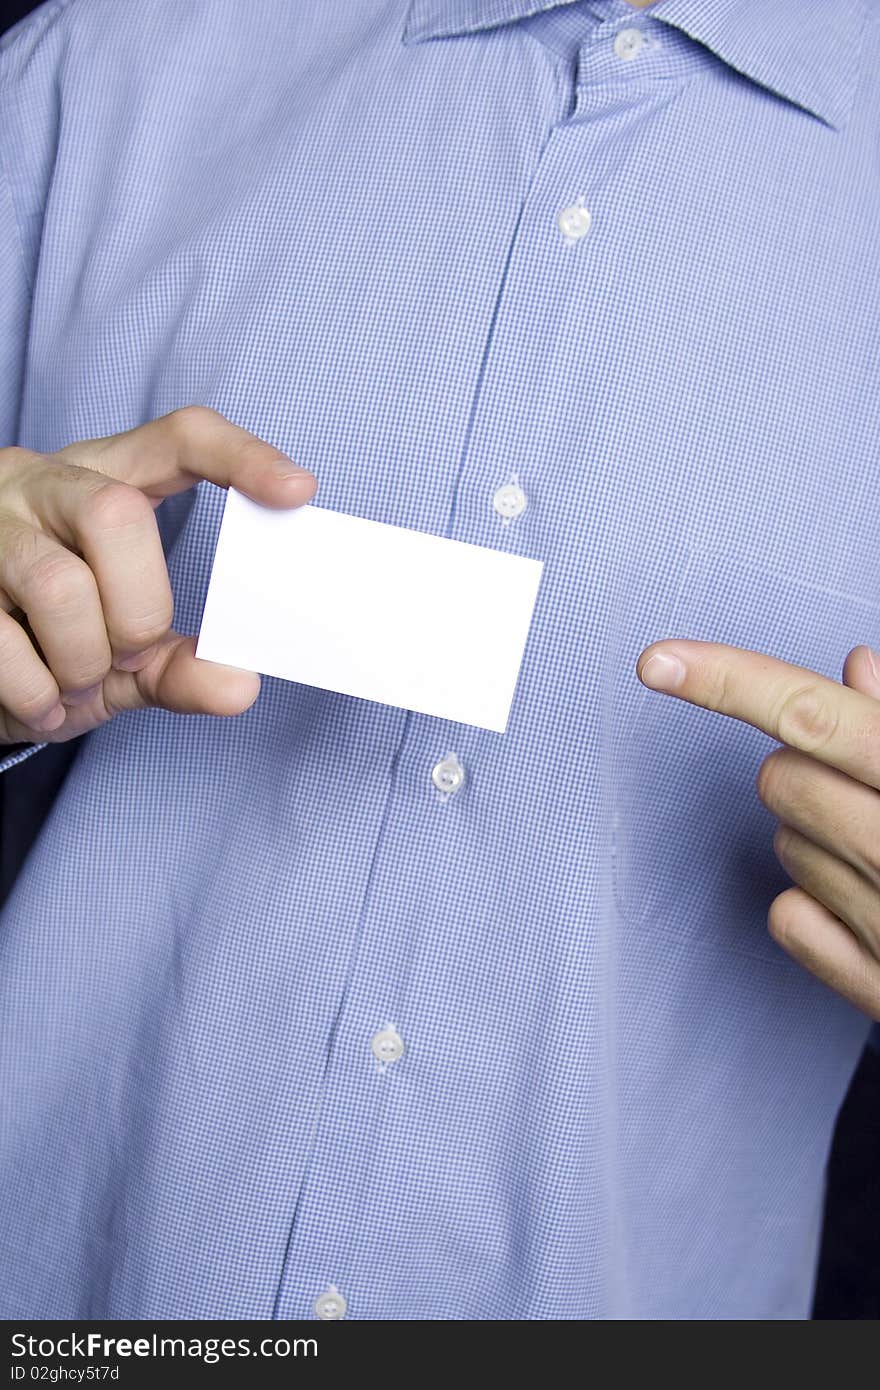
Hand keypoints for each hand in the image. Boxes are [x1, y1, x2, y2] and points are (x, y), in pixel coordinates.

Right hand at [0, 406, 316, 744]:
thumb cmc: (56, 647)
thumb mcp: (127, 661)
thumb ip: (179, 668)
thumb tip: (238, 686)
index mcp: (102, 480)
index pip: (178, 437)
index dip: (240, 456)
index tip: (297, 492)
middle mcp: (40, 483)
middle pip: (118, 515)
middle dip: (138, 608)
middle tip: (126, 652)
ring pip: (60, 584)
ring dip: (83, 660)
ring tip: (76, 683)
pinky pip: (3, 640)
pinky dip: (35, 692)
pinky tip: (41, 701)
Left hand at [636, 638, 879, 1019]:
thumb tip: (855, 666)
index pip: (810, 716)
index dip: (727, 680)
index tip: (655, 660)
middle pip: (779, 780)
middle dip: (808, 770)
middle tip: (868, 785)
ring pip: (783, 846)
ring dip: (819, 835)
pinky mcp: (878, 988)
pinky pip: (788, 919)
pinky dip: (815, 904)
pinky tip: (868, 902)